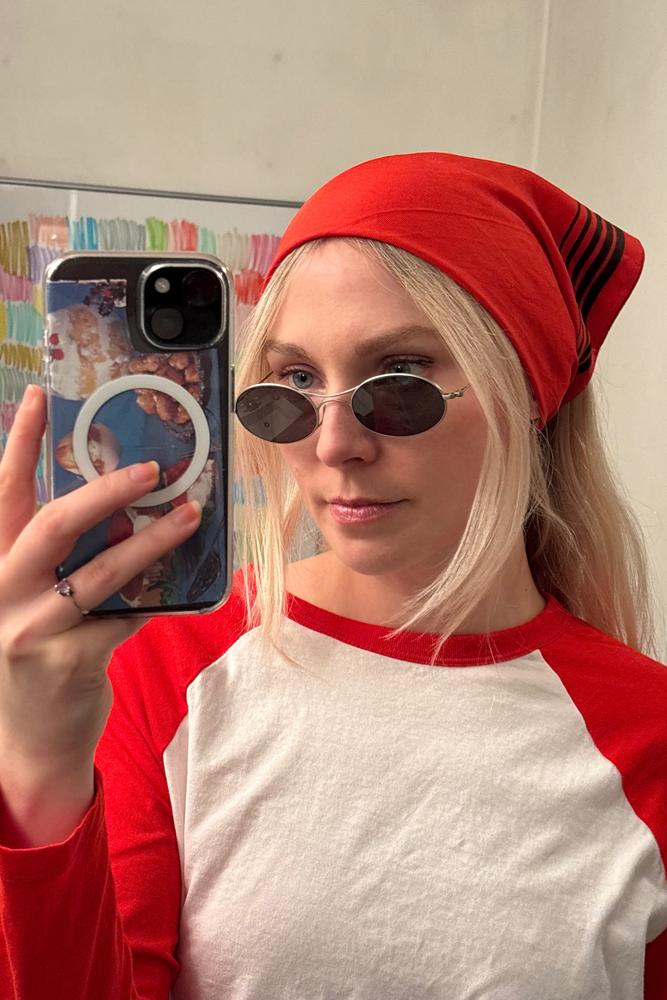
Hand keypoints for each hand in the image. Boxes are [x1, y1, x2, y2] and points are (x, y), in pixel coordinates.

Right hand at [0, 385, 201, 843]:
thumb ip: (60, 560)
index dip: (17, 444)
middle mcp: (1, 591)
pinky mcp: (66, 660)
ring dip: (151, 541)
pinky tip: (177, 593)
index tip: (37, 397)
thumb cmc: (38, 659)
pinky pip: (126, 616)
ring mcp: (29, 628)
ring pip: (100, 572)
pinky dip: (155, 601)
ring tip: (189, 516)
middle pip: (52, 524)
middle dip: (105, 491)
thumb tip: (123, 511)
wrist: (30, 744)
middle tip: (151, 469)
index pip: (3, 494)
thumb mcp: (32, 602)